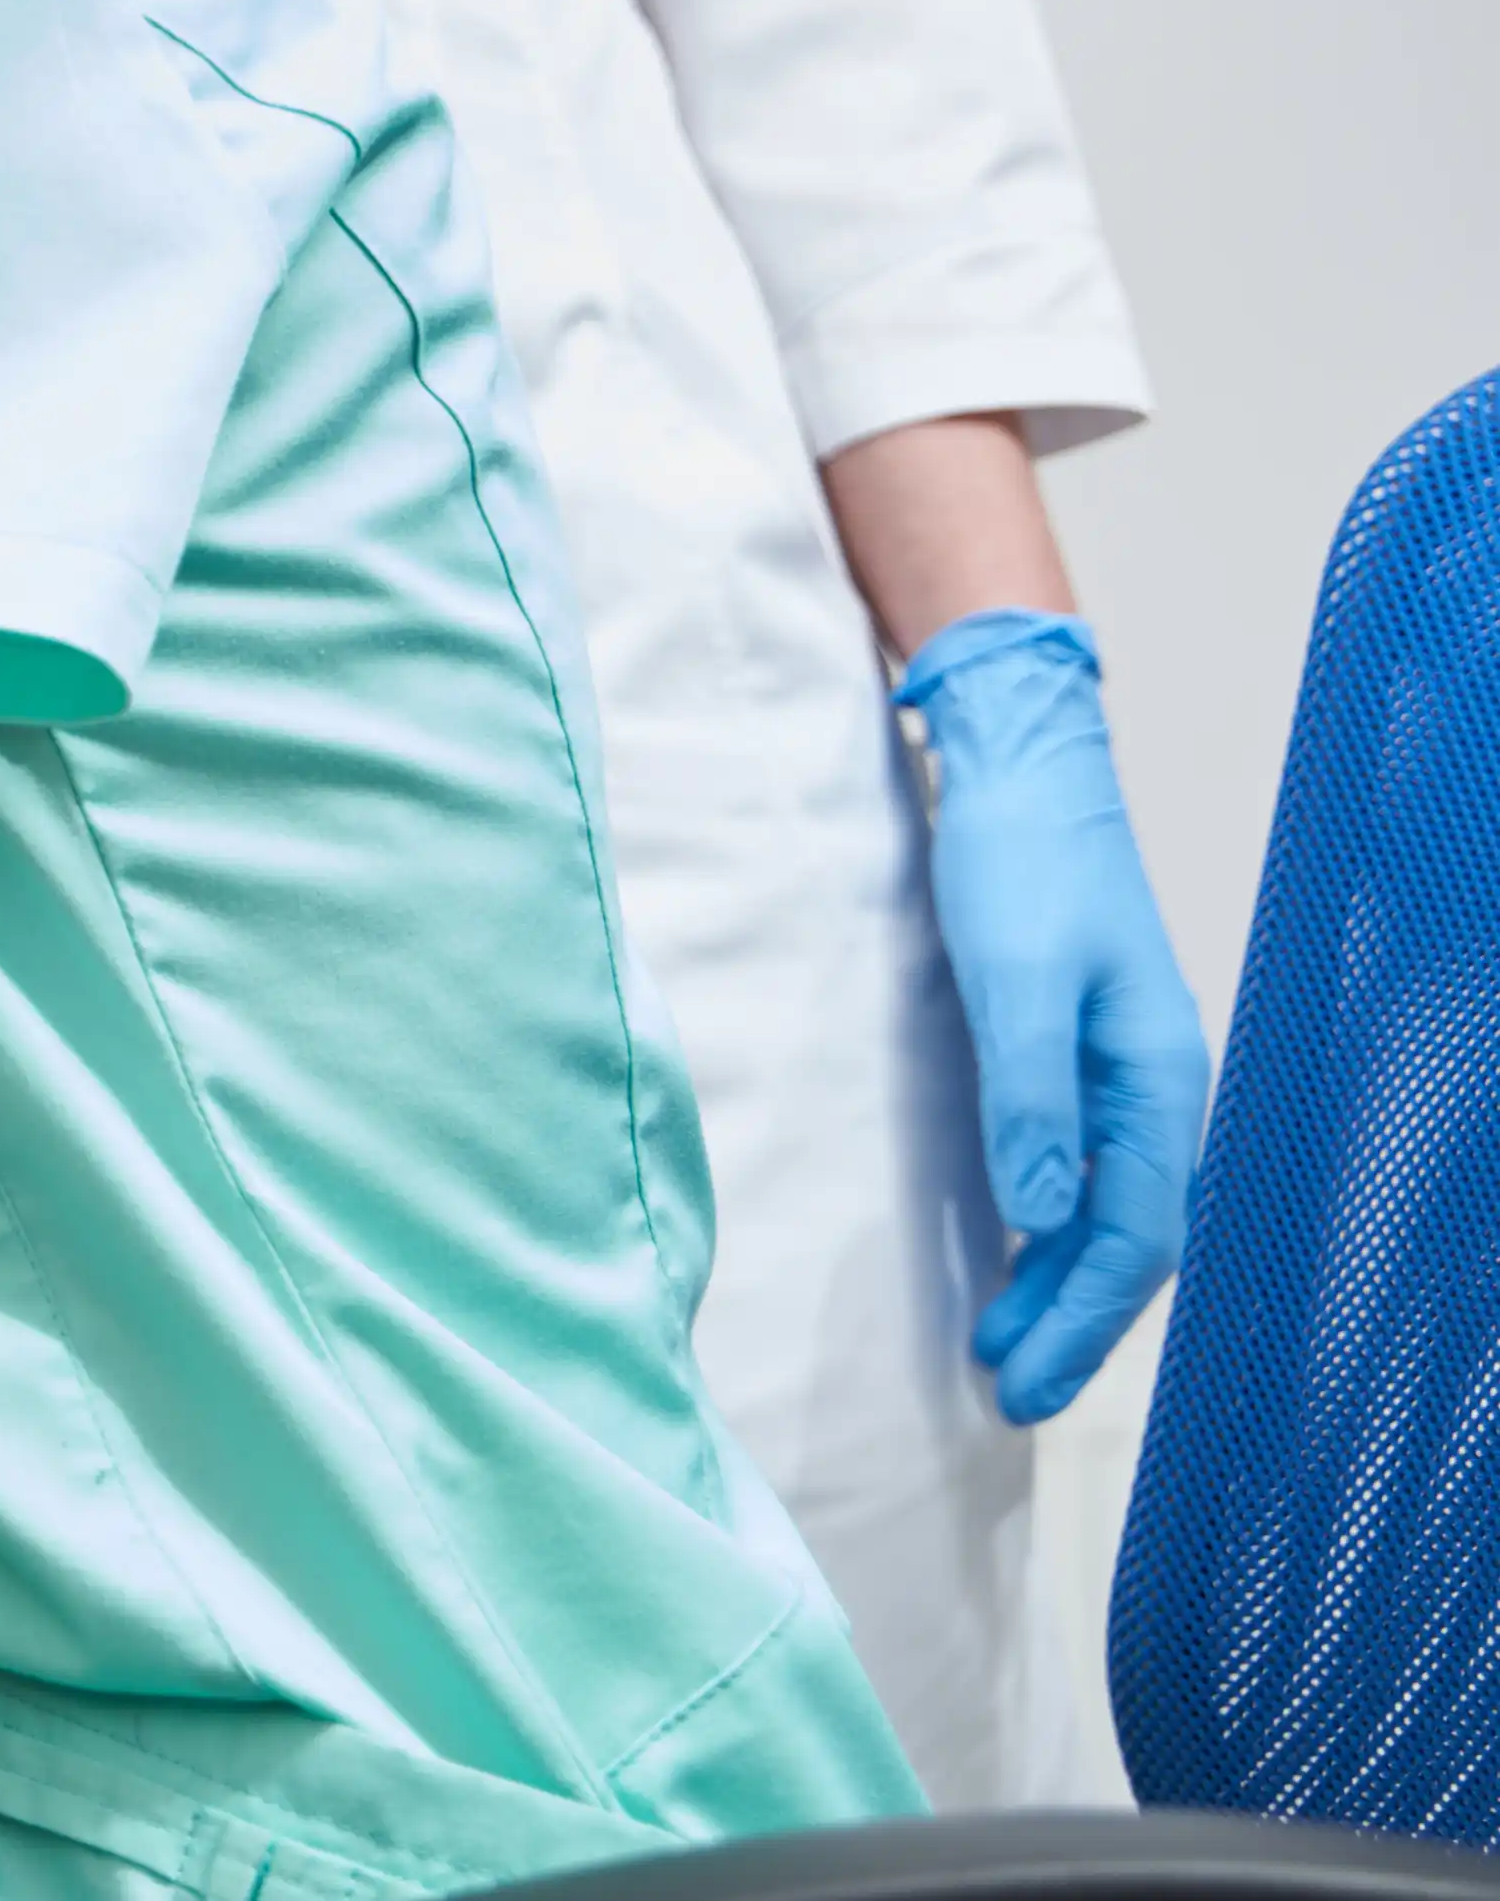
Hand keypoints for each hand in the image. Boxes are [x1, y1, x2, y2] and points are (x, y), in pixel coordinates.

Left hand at [898, 610, 1207, 1422]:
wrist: (1020, 766)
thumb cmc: (1021, 861)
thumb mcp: (1018, 978)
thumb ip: (1031, 1094)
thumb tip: (1042, 1212)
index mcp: (1157, 1079)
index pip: (1135, 1234)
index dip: (1081, 1317)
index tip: (1021, 1380)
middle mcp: (1151, 1087)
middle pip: (1130, 1239)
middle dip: (1075, 1323)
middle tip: (1010, 1396)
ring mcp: (1118, 1071)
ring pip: (1106, 1209)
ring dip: (1059, 1283)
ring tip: (1003, 1348)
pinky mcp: (1076, 1050)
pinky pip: (1079, 1168)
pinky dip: (1048, 1226)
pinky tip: (1014, 1254)